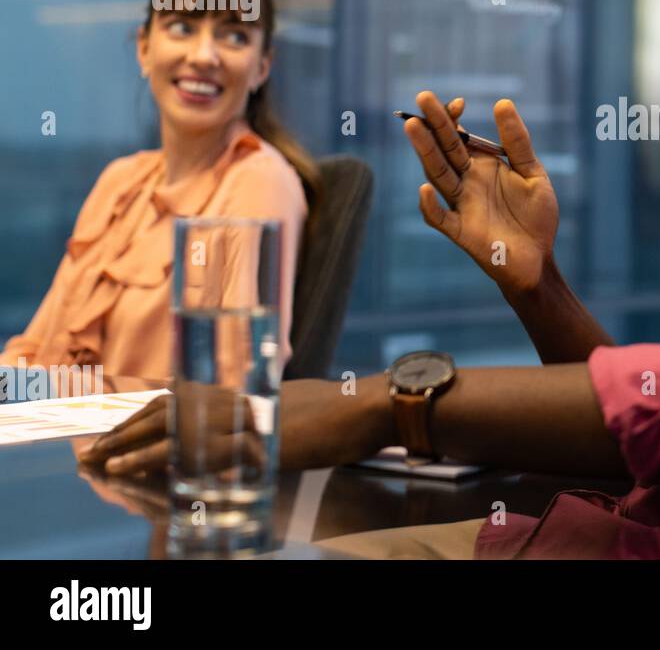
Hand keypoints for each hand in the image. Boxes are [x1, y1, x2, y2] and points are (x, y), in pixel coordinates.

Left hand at [77, 378, 398, 475]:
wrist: (363, 409)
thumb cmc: (338, 413)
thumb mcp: (294, 409)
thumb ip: (265, 416)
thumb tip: (252, 431)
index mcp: (242, 393)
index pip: (181, 397)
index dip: (145, 412)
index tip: (116, 426)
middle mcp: (234, 399)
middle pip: (166, 408)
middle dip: (126, 427)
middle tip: (93, 446)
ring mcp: (239, 418)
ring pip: (169, 426)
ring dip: (128, 442)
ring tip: (97, 458)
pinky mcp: (247, 440)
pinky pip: (188, 450)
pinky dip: (153, 458)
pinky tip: (130, 469)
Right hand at [404, 91, 558, 294]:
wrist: (539, 258)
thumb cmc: (535, 216)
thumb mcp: (532, 172)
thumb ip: (517, 142)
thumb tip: (502, 102)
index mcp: (481, 166)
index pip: (459, 137)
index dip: (454, 119)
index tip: (459, 102)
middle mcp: (466, 182)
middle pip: (444, 149)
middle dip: (433, 124)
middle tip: (422, 96)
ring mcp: (460, 205)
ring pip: (437, 175)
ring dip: (425, 152)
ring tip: (412, 126)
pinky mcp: (461, 231)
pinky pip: (439, 218)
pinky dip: (429, 205)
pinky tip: (424, 189)